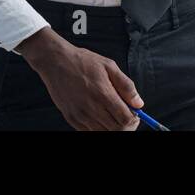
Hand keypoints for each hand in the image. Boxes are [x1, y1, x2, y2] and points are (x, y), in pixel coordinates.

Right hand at [16, 27, 141, 130]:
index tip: (136, 115)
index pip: (125, 119)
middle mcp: (91, 108)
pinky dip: (98, 127)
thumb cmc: (83, 61)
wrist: (56, 62)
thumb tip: (139, 103)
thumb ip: (126, 86)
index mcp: (103, 94)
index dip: (135, 120)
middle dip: (126, 125)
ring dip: (112, 127)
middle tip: (126, 116)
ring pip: (103, 133)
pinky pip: (89, 132)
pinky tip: (100, 115)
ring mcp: (80, 115)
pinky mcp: (71, 118)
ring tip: (112, 114)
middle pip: (116, 129)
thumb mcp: (109, 66)